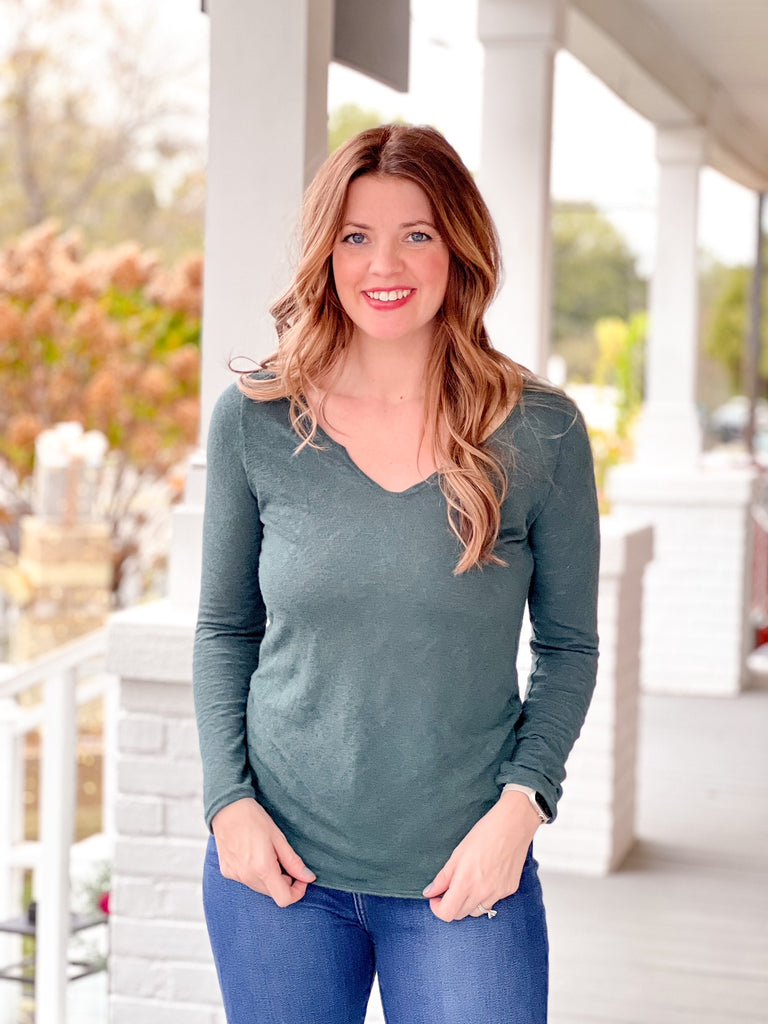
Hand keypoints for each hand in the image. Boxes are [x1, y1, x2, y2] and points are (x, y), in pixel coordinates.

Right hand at [211, 797, 315, 906]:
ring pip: (260, 888)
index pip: (284, 899)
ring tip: (268, 854)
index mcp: (263, 868)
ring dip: (269, 878)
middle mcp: (247, 877)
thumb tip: (308, 877)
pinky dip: (255, 874)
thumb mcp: (278, 838)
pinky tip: (253, 855)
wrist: (227, 808)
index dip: (297, 892)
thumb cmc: (254, 819)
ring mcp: (235, 876)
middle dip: (284, 882)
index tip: (301, 878)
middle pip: (273, 894)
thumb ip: (293, 861)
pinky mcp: (227, 872)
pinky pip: (247, 881)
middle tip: (284, 860)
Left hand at [422, 789, 540, 921]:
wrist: (513, 825)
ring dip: (468, 903)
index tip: (435, 898)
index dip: (437, 908)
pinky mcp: (509, 890)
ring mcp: (498, 894)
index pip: (447, 913)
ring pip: (477, 911)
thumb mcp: (458, 853)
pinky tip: (485, 879)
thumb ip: (443, 877)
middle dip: (451, 905)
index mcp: (466, 883)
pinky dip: (484, 896)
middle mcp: (483, 893)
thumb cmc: (485, 833)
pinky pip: (492, 902)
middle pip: (460, 915)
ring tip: (468, 884)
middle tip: (449, 889)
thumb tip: (430, 892)